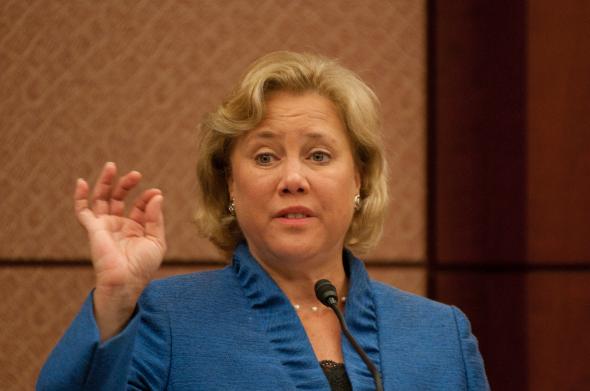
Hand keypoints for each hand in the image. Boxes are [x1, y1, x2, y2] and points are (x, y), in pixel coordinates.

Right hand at [75, 162, 165, 338]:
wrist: (126, 281)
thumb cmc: (143, 266)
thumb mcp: (156, 240)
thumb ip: (155, 218)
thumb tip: (157, 195)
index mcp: (135, 229)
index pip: (139, 206)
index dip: (146, 198)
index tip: (154, 192)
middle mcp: (119, 225)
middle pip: (119, 198)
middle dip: (126, 184)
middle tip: (135, 174)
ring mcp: (105, 226)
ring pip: (101, 199)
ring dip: (105, 182)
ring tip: (111, 166)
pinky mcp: (93, 229)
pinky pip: (82, 211)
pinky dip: (79, 196)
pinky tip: (81, 182)